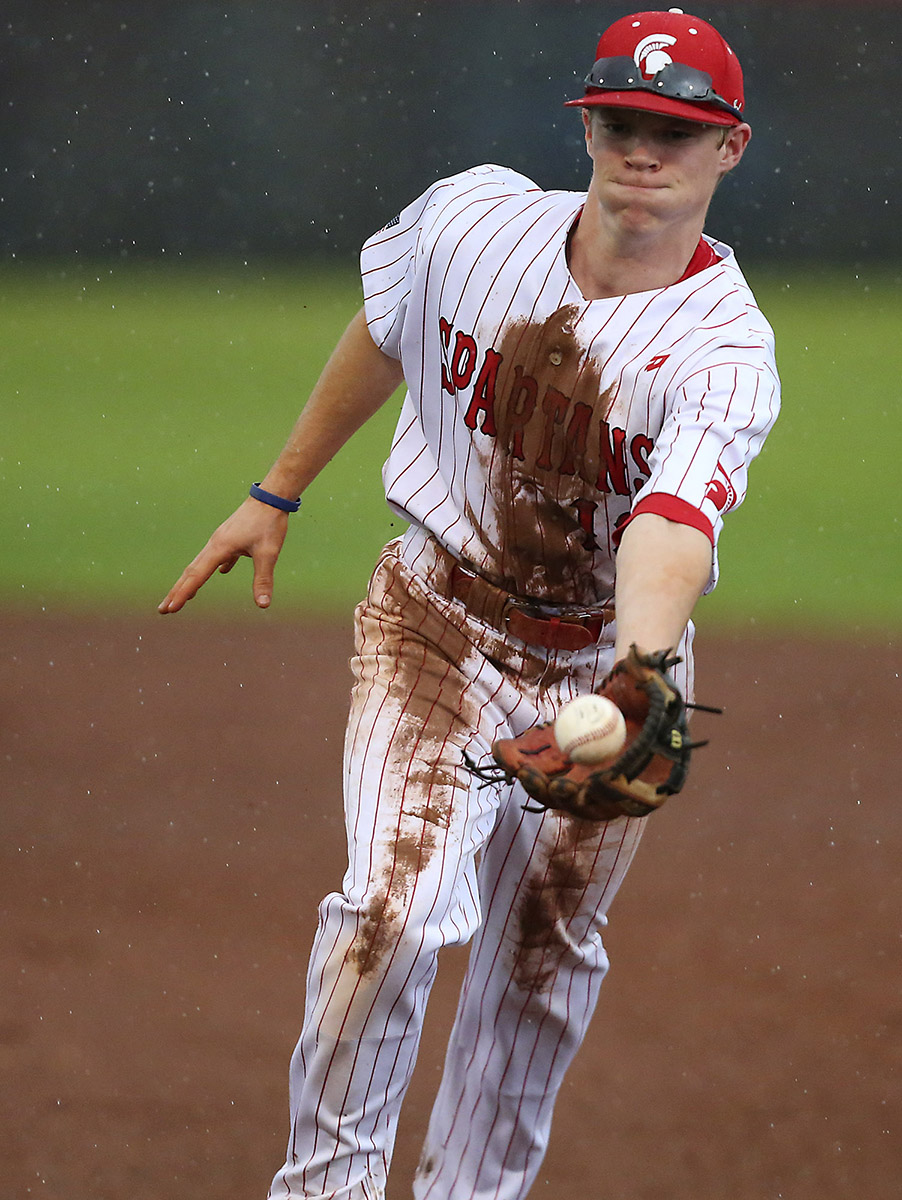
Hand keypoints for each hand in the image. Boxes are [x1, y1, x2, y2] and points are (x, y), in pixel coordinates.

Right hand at [158, 496, 289, 613]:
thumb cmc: (269, 523)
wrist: (271, 497)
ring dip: (191, 581)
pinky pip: (218, 556)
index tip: (169, 609)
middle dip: (177, 591)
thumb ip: (263, 580)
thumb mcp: (268, 554)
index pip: (196, 576)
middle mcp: (215, 544)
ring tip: (184, 596)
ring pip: (201, 564)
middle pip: (191, 571)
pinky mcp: (232, 536)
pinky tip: (223, 572)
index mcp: (219, 548)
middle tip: (163, 610)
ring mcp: (221, 539)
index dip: (182, 594)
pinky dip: (216, 566)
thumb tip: (263, 605)